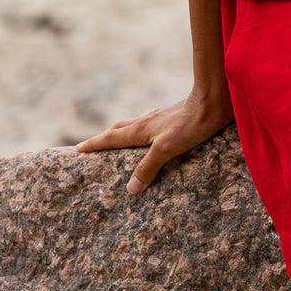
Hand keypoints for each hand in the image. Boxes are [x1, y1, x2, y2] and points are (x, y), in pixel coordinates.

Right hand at [74, 89, 234, 193]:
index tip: (78, 149)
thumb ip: (148, 167)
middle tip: (93, 146)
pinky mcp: (171, 117)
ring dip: (122, 134)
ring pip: (133, 126)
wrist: (213, 101)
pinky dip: (140, 132)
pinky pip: (148, 126)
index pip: (111, 138)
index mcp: (140, 129)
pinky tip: (150, 136)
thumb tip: (130, 188)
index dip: (94, 144)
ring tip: (118, 143)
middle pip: (119, 130)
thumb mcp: (166, 149)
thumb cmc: (190, 125)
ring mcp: (159, 117)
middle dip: (104, 139)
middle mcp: (146, 121)